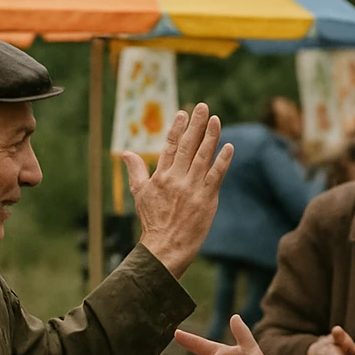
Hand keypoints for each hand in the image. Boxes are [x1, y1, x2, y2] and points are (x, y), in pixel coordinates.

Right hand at [123, 103, 233, 278]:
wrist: (165, 247)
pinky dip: (223, 161)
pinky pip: (216, 176)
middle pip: (188, 146)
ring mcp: (193, 188)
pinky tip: (229, 147)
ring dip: (211, 137)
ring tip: (216, 120)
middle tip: (202, 106)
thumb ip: (135, 171)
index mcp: (161, 176)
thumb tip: (126, 153)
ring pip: (203, 157)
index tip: (183, 113)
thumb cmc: (152, 221)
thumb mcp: (139, 194)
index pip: (170, 146)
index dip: (177, 128)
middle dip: (195, 124)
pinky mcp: (207, 199)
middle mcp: (177, 179)